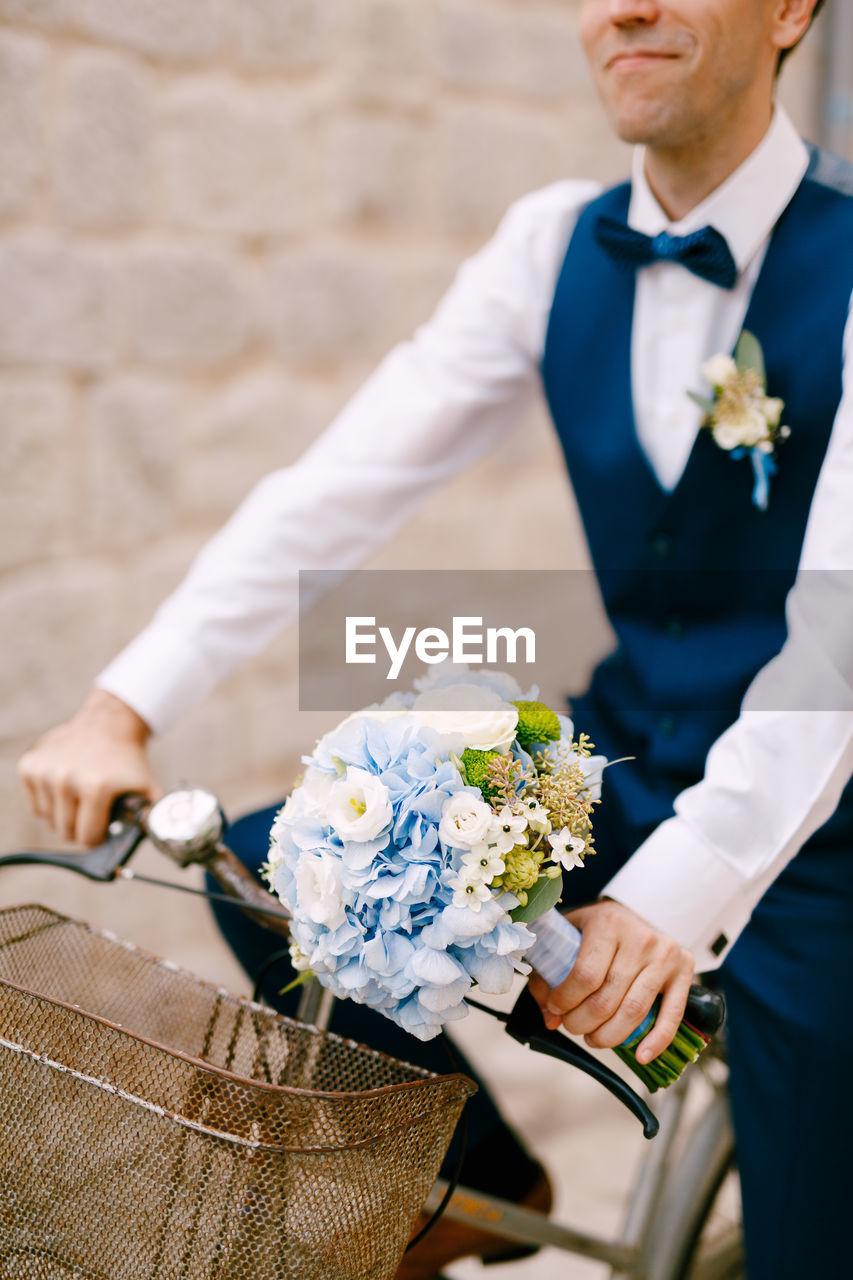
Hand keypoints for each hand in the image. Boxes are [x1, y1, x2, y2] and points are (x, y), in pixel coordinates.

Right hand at [18, 689, 159, 846]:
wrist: (108, 724)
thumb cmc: (127, 762)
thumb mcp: (147, 789)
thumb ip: (153, 819)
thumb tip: (161, 840)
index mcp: (95, 787)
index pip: (87, 838)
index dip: (98, 837)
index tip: (104, 827)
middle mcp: (65, 778)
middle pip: (66, 832)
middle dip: (81, 828)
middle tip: (94, 811)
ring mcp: (44, 771)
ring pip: (49, 820)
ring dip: (65, 816)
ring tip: (81, 796)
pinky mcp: (29, 765)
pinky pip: (35, 806)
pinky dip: (50, 804)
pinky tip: (66, 787)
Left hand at [528, 899, 693, 1063]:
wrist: (637, 912)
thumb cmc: (599, 928)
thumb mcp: (570, 934)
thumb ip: (550, 971)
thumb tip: (551, 1017)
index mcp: (608, 923)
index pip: (585, 975)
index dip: (566, 1000)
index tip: (555, 1008)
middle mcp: (640, 938)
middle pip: (608, 999)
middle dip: (583, 1023)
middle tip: (572, 1027)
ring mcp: (665, 955)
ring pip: (634, 1011)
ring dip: (610, 1036)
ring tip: (594, 1039)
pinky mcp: (684, 971)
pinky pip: (672, 1015)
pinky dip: (657, 1041)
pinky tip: (641, 1056)